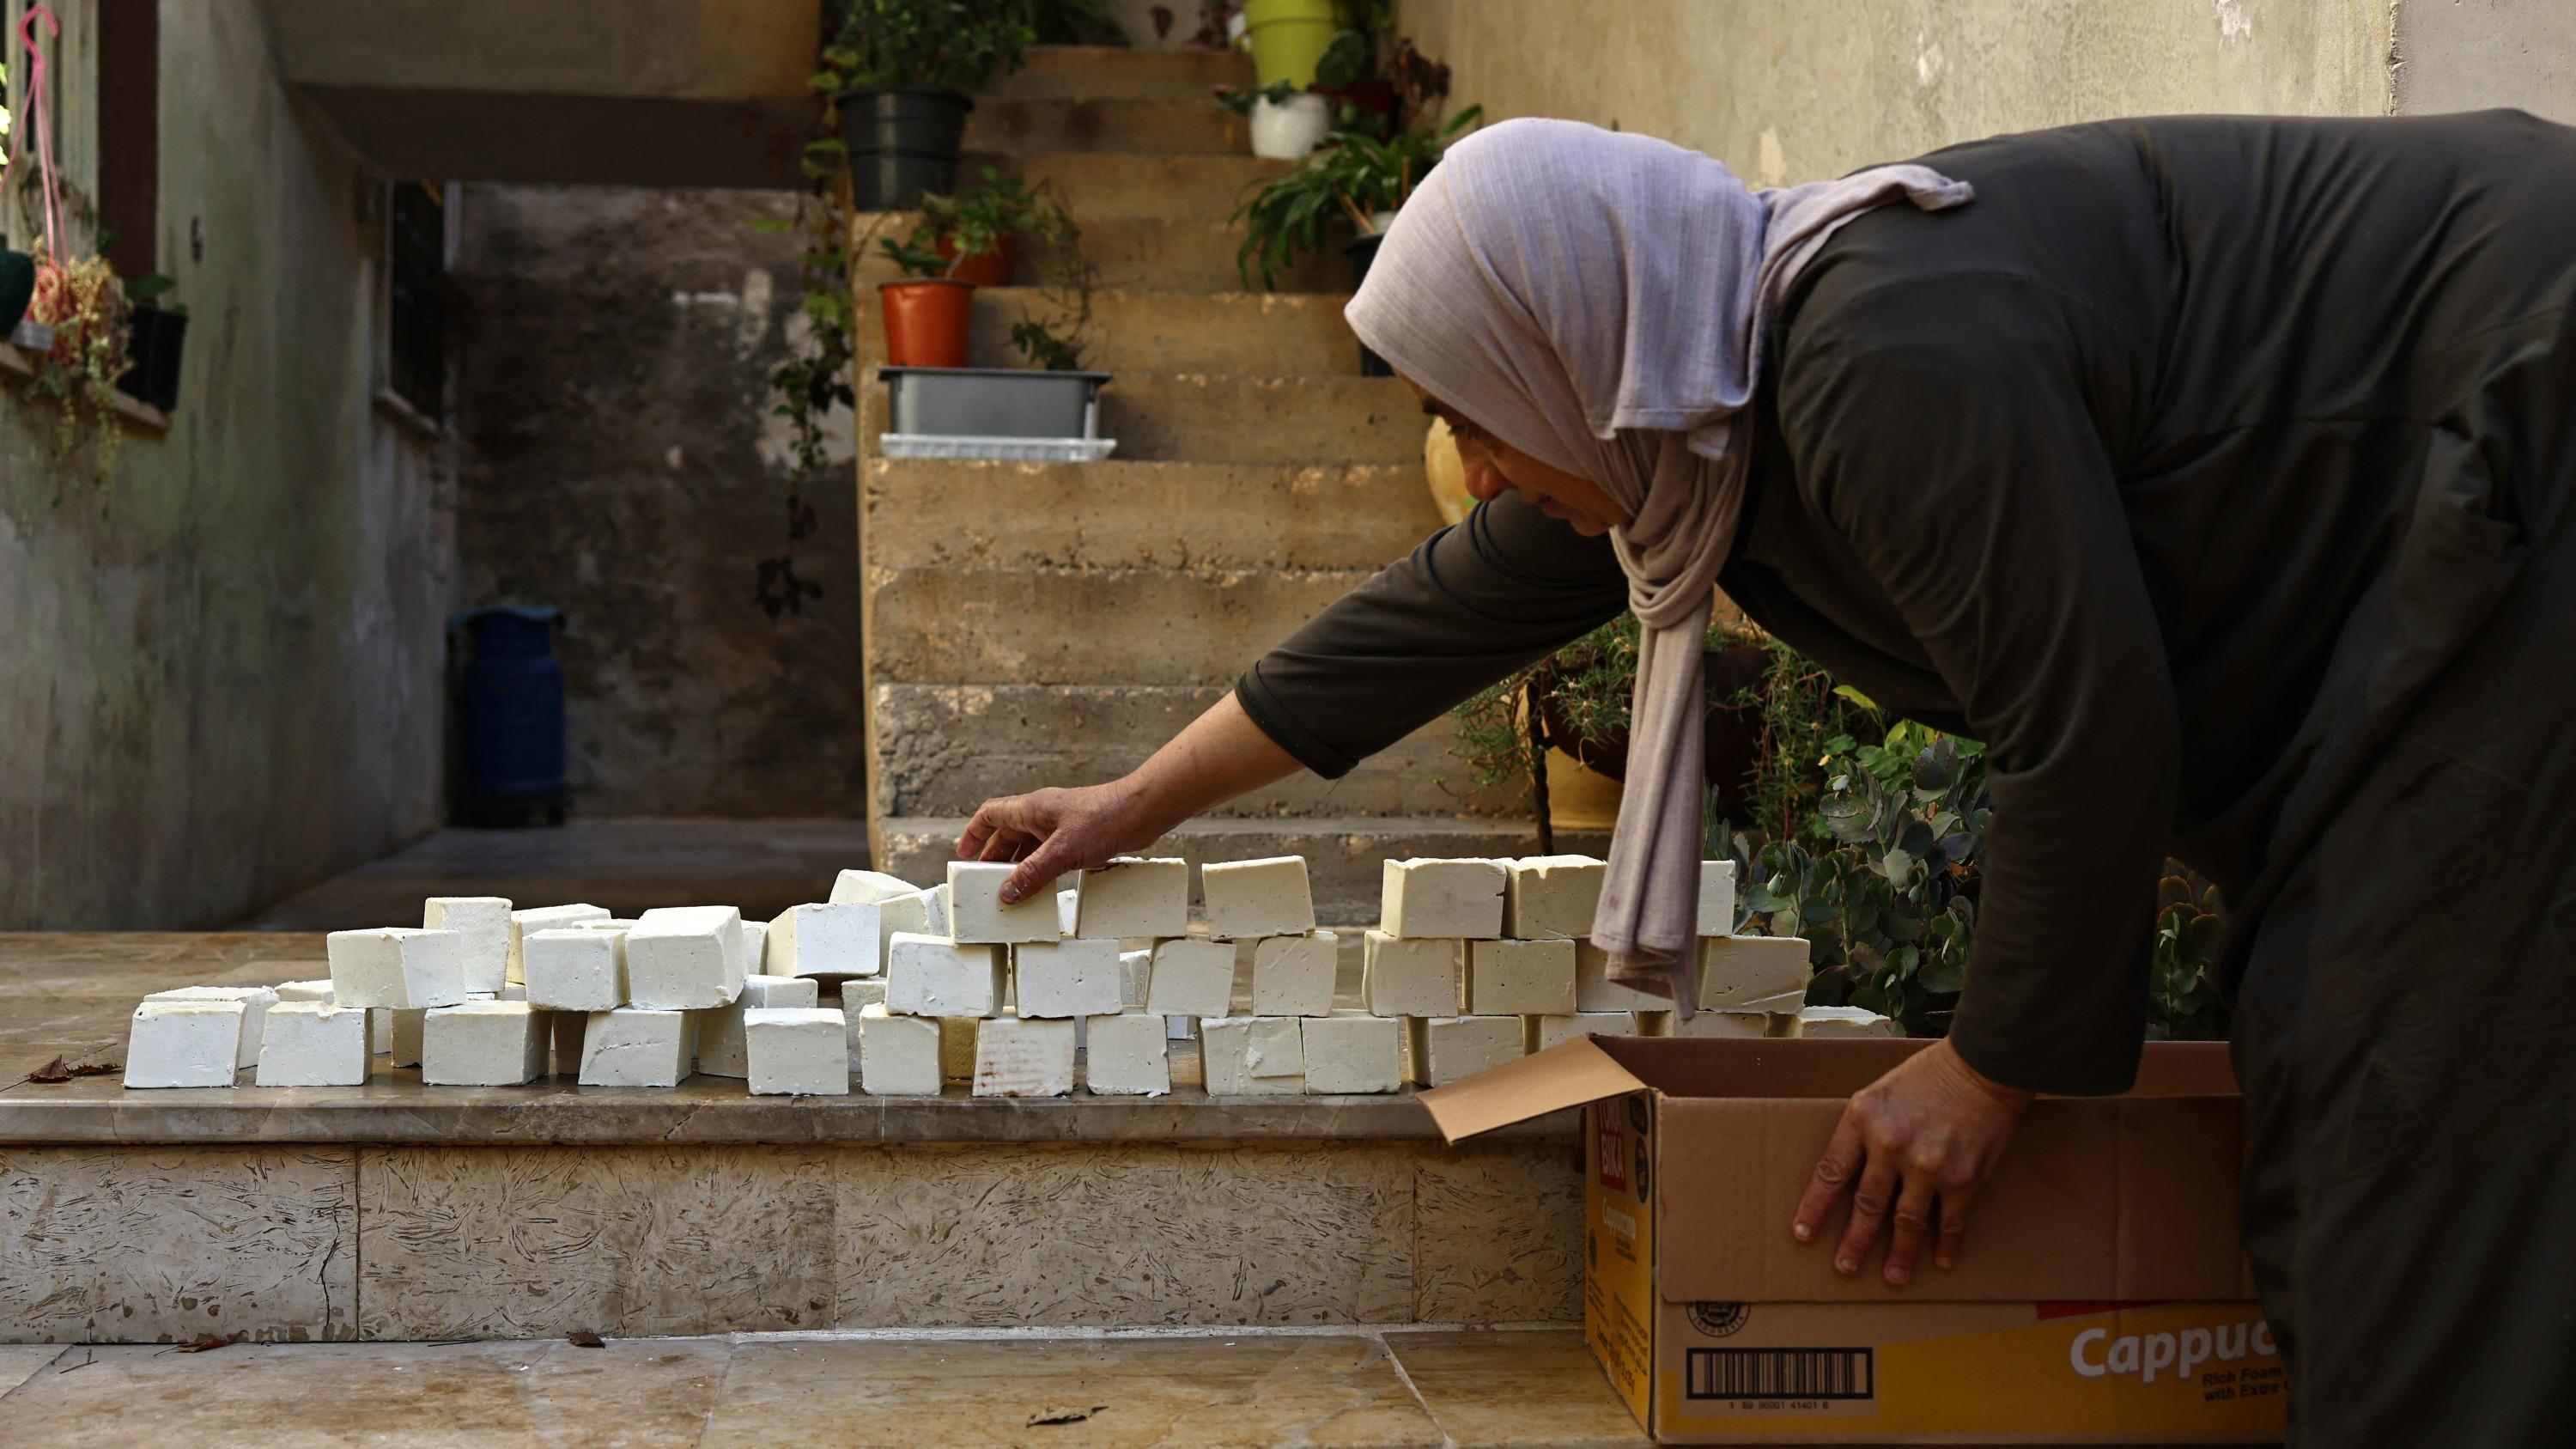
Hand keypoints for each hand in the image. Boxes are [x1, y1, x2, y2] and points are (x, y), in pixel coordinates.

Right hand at [956, 782, 1168, 904]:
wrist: (1143, 812)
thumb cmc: (1105, 819)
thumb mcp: (1063, 851)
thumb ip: (1033, 873)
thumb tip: (1007, 893)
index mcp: (1032, 808)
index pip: (991, 814)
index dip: (974, 833)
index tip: (964, 854)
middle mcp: (1044, 814)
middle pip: (1008, 832)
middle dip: (994, 856)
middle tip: (985, 881)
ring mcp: (1062, 824)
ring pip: (1030, 844)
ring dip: (1018, 863)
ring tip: (1010, 887)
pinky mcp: (1079, 836)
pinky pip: (1050, 852)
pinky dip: (1041, 867)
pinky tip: (1042, 884)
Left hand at [1791, 1037, 2032, 1285]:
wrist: (1981, 1068)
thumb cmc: (1927, 1077)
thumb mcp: (1878, 1092)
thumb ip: (1862, 1130)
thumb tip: (1850, 1170)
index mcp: (1862, 1120)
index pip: (1830, 1173)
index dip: (1814, 1207)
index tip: (1803, 1233)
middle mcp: (1890, 1146)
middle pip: (1865, 1205)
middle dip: (1854, 1242)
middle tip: (1845, 1267)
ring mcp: (1927, 1166)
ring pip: (1905, 1221)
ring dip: (1898, 1253)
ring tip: (1893, 1277)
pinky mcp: (1962, 1179)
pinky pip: (1949, 1221)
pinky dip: (1945, 1244)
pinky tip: (1941, 1261)